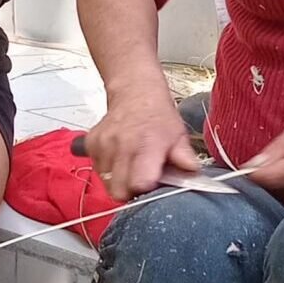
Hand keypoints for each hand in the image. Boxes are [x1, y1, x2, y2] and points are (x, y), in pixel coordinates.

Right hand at [84, 80, 200, 201]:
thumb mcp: (178, 135)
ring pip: (106, 183)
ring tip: (131, 165)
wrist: (134, 90)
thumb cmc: (157, 114)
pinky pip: (97, 169)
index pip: (138, 184)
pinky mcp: (91, 144)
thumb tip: (192, 175)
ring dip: (119, 181)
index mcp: (146, 146)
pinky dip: (108, 169)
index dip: (146, 192)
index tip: (153, 186)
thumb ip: (185, 158)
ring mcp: (103, 145)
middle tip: (142, 180)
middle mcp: (121, 146)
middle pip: (118, 191)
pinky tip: (120, 158)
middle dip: (130, 192)